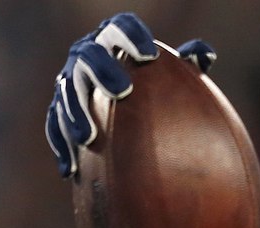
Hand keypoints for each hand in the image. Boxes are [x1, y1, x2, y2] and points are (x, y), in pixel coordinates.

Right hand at [44, 13, 217, 177]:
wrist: (124, 104)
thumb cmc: (157, 84)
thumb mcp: (174, 73)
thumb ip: (188, 63)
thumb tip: (205, 54)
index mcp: (115, 39)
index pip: (121, 28)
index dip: (132, 37)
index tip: (149, 55)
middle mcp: (87, 54)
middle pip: (89, 56)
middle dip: (103, 71)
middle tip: (123, 91)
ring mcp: (70, 80)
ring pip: (67, 91)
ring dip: (76, 114)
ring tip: (89, 138)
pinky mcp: (59, 107)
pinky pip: (54, 124)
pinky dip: (61, 144)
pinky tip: (70, 168)